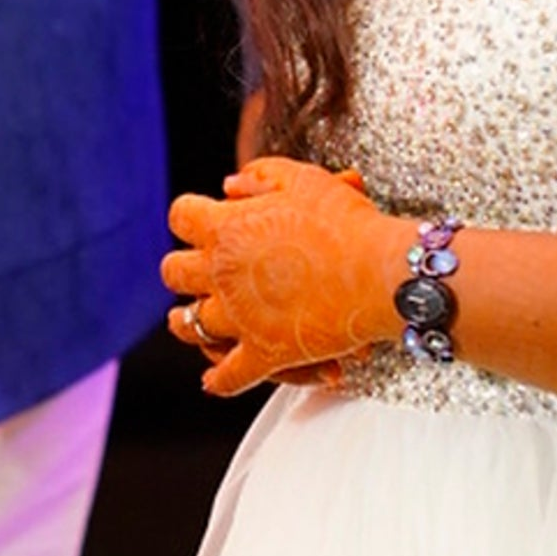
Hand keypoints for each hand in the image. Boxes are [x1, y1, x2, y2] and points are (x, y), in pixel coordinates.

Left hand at [162, 159, 411, 398]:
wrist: (382, 273)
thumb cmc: (348, 222)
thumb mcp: (304, 180)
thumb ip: (261, 176)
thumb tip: (228, 185)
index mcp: (228, 228)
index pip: (181, 216)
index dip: (189, 215)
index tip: (198, 218)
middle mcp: (223, 273)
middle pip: (174, 272)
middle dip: (182, 267)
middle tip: (191, 269)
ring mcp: (241, 318)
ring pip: (191, 324)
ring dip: (186, 320)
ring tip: (184, 319)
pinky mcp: (265, 354)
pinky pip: (229, 377)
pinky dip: (219, 379)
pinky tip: (212, 379)